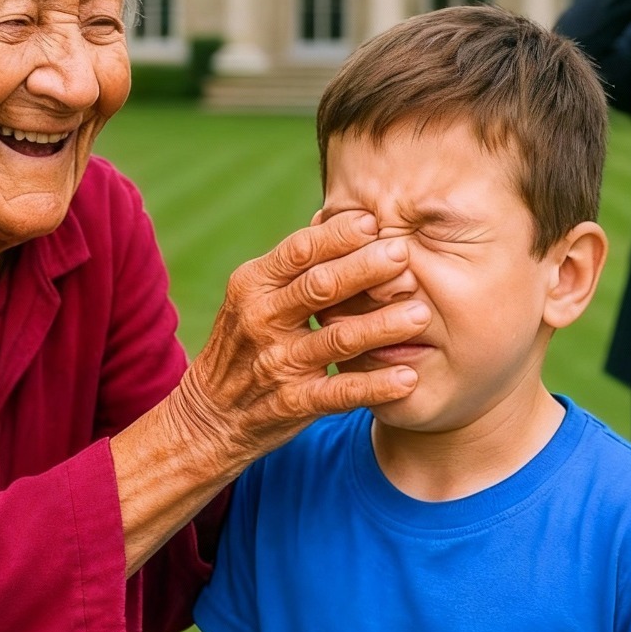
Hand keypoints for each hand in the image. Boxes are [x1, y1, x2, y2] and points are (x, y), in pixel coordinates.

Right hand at [172, 211, 429, 468]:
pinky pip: (340, 392)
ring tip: (421, 312)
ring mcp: (277, 363)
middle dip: (366, 268)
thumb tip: (330, 216)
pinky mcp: (293, 403)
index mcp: (253, 285)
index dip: (338, 235)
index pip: (299, 250)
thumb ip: (290, 264)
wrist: (210, 415)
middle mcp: (262, 320)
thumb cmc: (244, 343)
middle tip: (405, 254)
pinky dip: (375, 385)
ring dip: (381, 325)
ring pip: (337, 339)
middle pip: (320, 287)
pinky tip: (408, 377)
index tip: (374, 221)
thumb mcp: (252, 296)